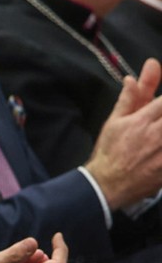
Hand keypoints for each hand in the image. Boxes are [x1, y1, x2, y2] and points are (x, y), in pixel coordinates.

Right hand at [85, 58, 161, 208]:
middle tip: (157, 124)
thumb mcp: (114, 122)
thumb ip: (128, 99)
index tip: (161, 106)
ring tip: (156, 135)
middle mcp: (157, 135)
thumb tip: (131, 78)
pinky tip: (158, 150)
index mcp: (142, 121)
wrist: (107, 184)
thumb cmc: (109, 151)